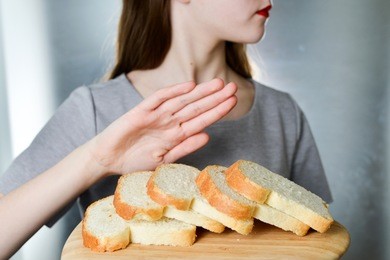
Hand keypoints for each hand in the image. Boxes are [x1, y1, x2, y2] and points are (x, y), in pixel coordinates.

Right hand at [87, 78, 236, 175]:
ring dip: (200, 92)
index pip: (202, 120)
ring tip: (218, 84)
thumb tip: (208, 136)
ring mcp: (156, 115)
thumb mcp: (164, 159)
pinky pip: (158, 99)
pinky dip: (172, 92)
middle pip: (196, 107)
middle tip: (233, 87)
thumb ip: (185, 148)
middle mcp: (169, 122)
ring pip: (182, 101)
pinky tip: (189, 86)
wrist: (108, 159)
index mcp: (177, 134)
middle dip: (215, 97)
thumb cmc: (135, 161)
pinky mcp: (141, 111)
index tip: (233, 102)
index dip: (218, 111)